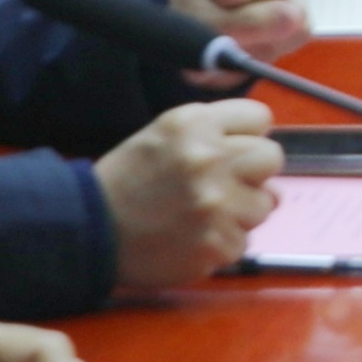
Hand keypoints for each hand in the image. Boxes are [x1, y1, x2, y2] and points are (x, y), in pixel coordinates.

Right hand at [92, 96, 280, 286]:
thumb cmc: (128, 181)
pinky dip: (222, 242)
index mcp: (194, 125)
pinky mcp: (216, 243)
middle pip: (271, 157)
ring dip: (240, 211)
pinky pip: (244, 240)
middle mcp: (209, 159)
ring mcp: (215, 204)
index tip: (230, 151)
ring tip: (202, 214)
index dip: (246, 136)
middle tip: (224, 185)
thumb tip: (264, 159)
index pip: (259, 117)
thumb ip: (214, 134)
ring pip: (264, 203)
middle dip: (253, 172)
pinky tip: (193, 237)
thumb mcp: (165, 135)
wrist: (90, 229)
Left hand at [167, 0, 303, 58]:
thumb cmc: (191, 25)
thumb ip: (245, 22)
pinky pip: (302, 29)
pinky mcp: (294, 4)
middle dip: (256, 13)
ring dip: (267, 33)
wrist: (191, 45)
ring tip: (241, 36)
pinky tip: (254, 41)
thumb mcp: (204, 24)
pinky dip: (277, 44)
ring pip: (297, 7)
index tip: (217, 4)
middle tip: (230, 24)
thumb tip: (295, 18)